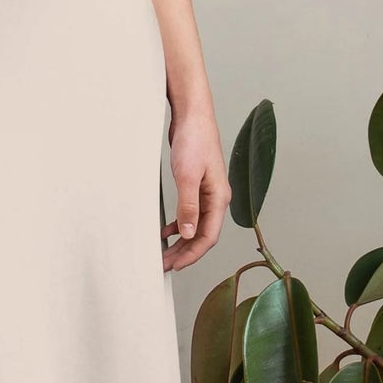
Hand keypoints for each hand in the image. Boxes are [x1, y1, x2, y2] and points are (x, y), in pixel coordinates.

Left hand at [162, 105, 229, 271]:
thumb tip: (187, 233)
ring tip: (163, 253)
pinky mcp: (197, 186)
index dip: (192, 254)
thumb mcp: (187, 176)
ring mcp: (207, 193)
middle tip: (164, 265)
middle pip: (202, 235)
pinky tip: (166, 231)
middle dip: (184, 253)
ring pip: (195, 226)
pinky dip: (179, 225)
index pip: (208, 237)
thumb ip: (188, 206)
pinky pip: (190, 214)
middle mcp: (216, 199)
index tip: (176, 266)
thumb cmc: (194, 141)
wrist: (193, 116)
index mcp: (219, 199)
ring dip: (180, 241)